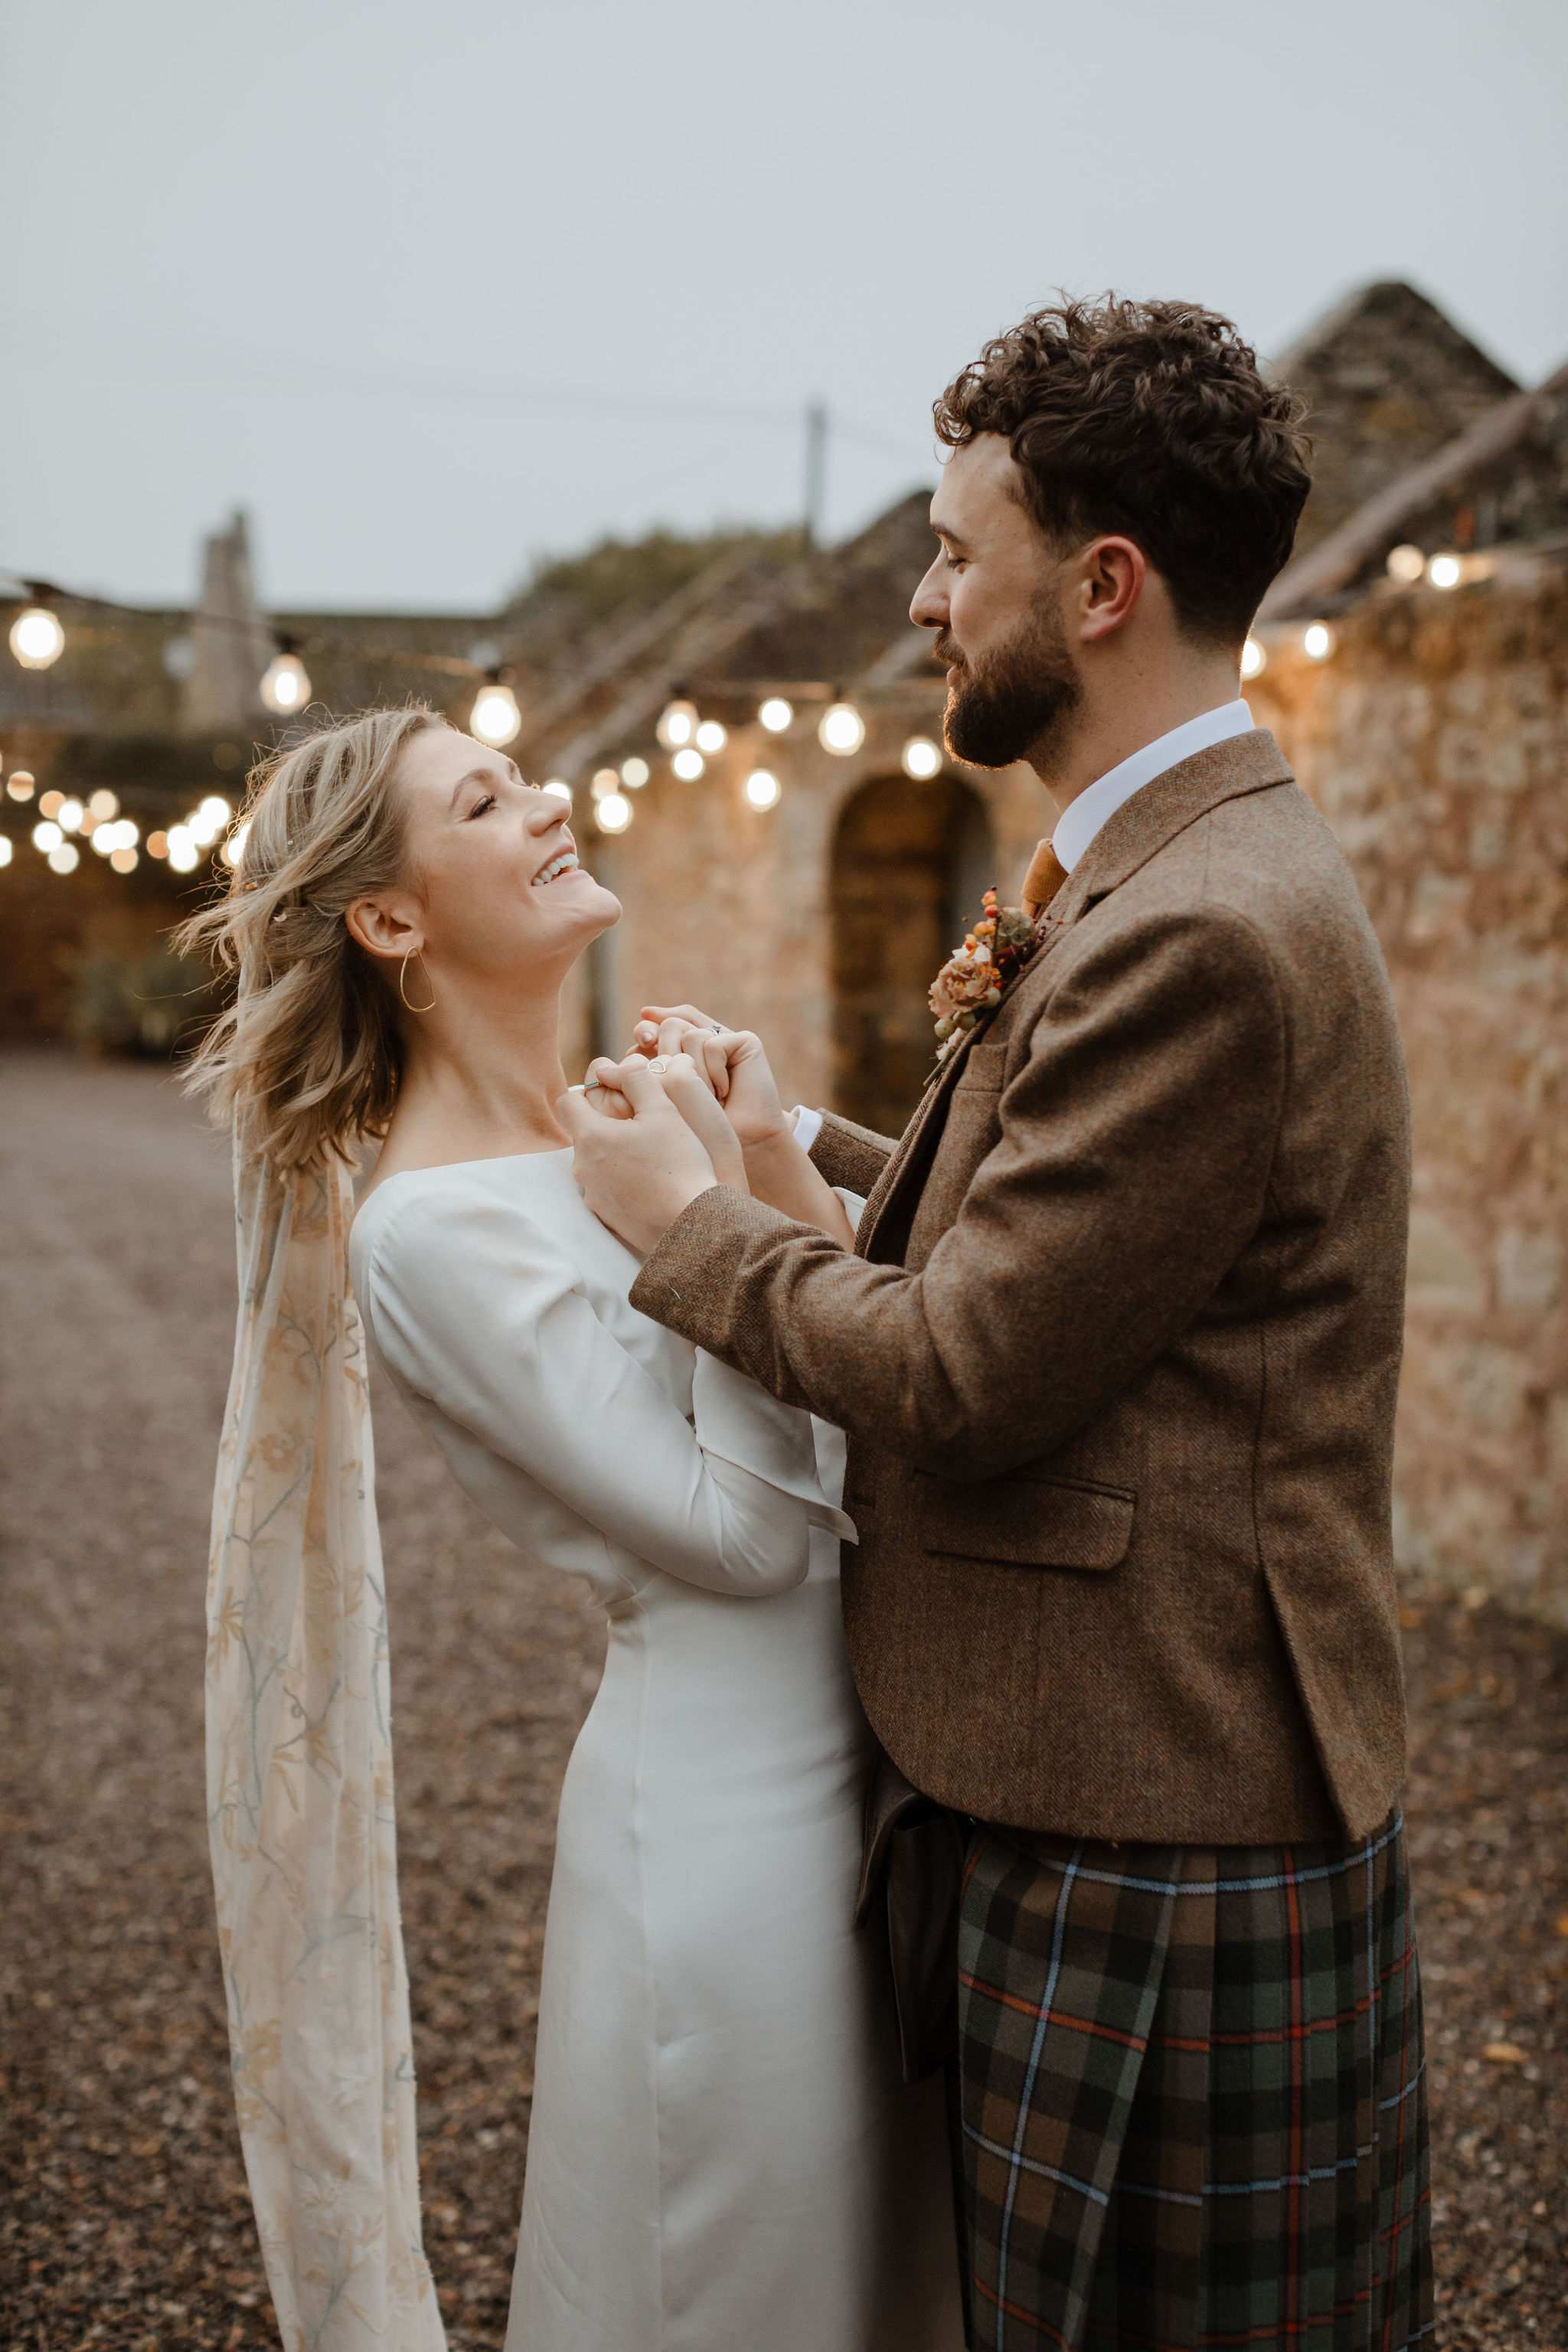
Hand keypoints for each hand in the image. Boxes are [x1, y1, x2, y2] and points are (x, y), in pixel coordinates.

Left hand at [558, 1054, 747, 1256]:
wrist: (691, 1225)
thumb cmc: (679, 1163)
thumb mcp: (663, 1111)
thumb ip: (636, 1079)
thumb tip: (613, 1064)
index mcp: (590, 1136)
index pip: (567, 1101)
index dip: (588, 1091)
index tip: (616, 1094)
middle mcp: (582, 1167)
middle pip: (584, 1133)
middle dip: (607, 1124)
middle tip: (644, 1125)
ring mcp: (592, 1195)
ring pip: (596, 1162)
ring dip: (615, 1154)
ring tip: (652, 1157)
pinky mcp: (605, 1217)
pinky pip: (607, 1188)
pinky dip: (622, 1181)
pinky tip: (651, 1183)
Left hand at [630, 1006, 790, 1153]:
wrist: (740, 1144)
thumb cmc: (698, 1130)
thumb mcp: (662, 1095)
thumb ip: (648, 1060)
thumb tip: (643, 1013)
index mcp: (679, 1052)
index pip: (654, 1027)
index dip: (646, 1032)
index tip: (643, 1043)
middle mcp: (701, 1042)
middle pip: (670, 1026)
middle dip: (669, 1056)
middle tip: (679, 1086)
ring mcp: (724, 1040)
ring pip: (691, 1035)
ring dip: (695, 1073)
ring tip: (707, 1097)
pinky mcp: (745, 1041)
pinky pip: (713, 1043)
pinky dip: (715, 1071)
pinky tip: (724, 1091)